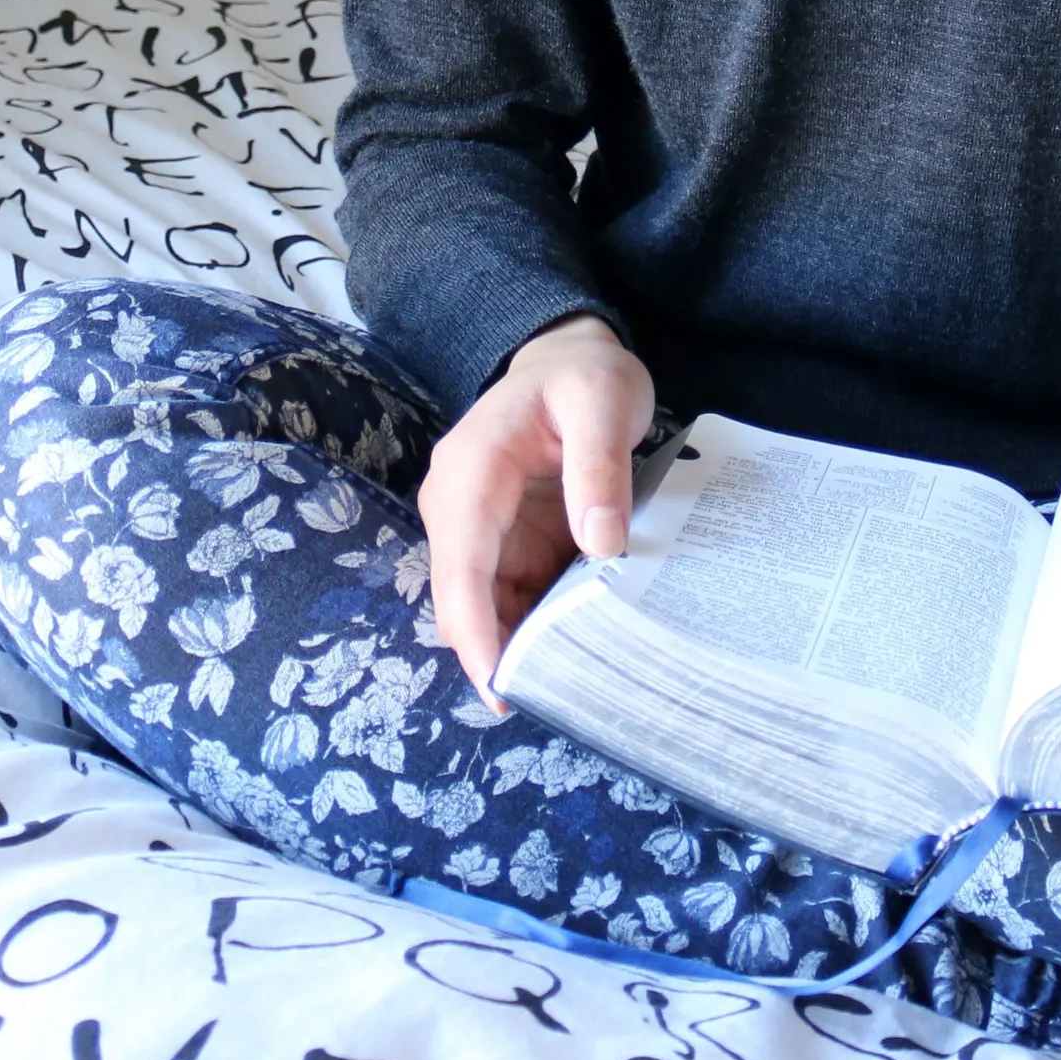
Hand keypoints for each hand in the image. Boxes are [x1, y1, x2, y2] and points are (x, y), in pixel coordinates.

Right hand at [417, 315, 654, 703]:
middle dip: (495, 652)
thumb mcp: (604, 404)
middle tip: (555, 700)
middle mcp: (456, 504)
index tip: (499, 687)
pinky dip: (531, 625)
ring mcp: (475, 526)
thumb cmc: (585, 377)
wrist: (570, 359)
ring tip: (570, 687)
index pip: (461, 563)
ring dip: (515, 644)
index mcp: (471, 470)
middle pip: (461, 597)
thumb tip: (601, 544)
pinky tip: (571, 653)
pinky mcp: (500, 542)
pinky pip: (505, 596)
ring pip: (480, 606)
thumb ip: (600, 469)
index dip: (475, 630)